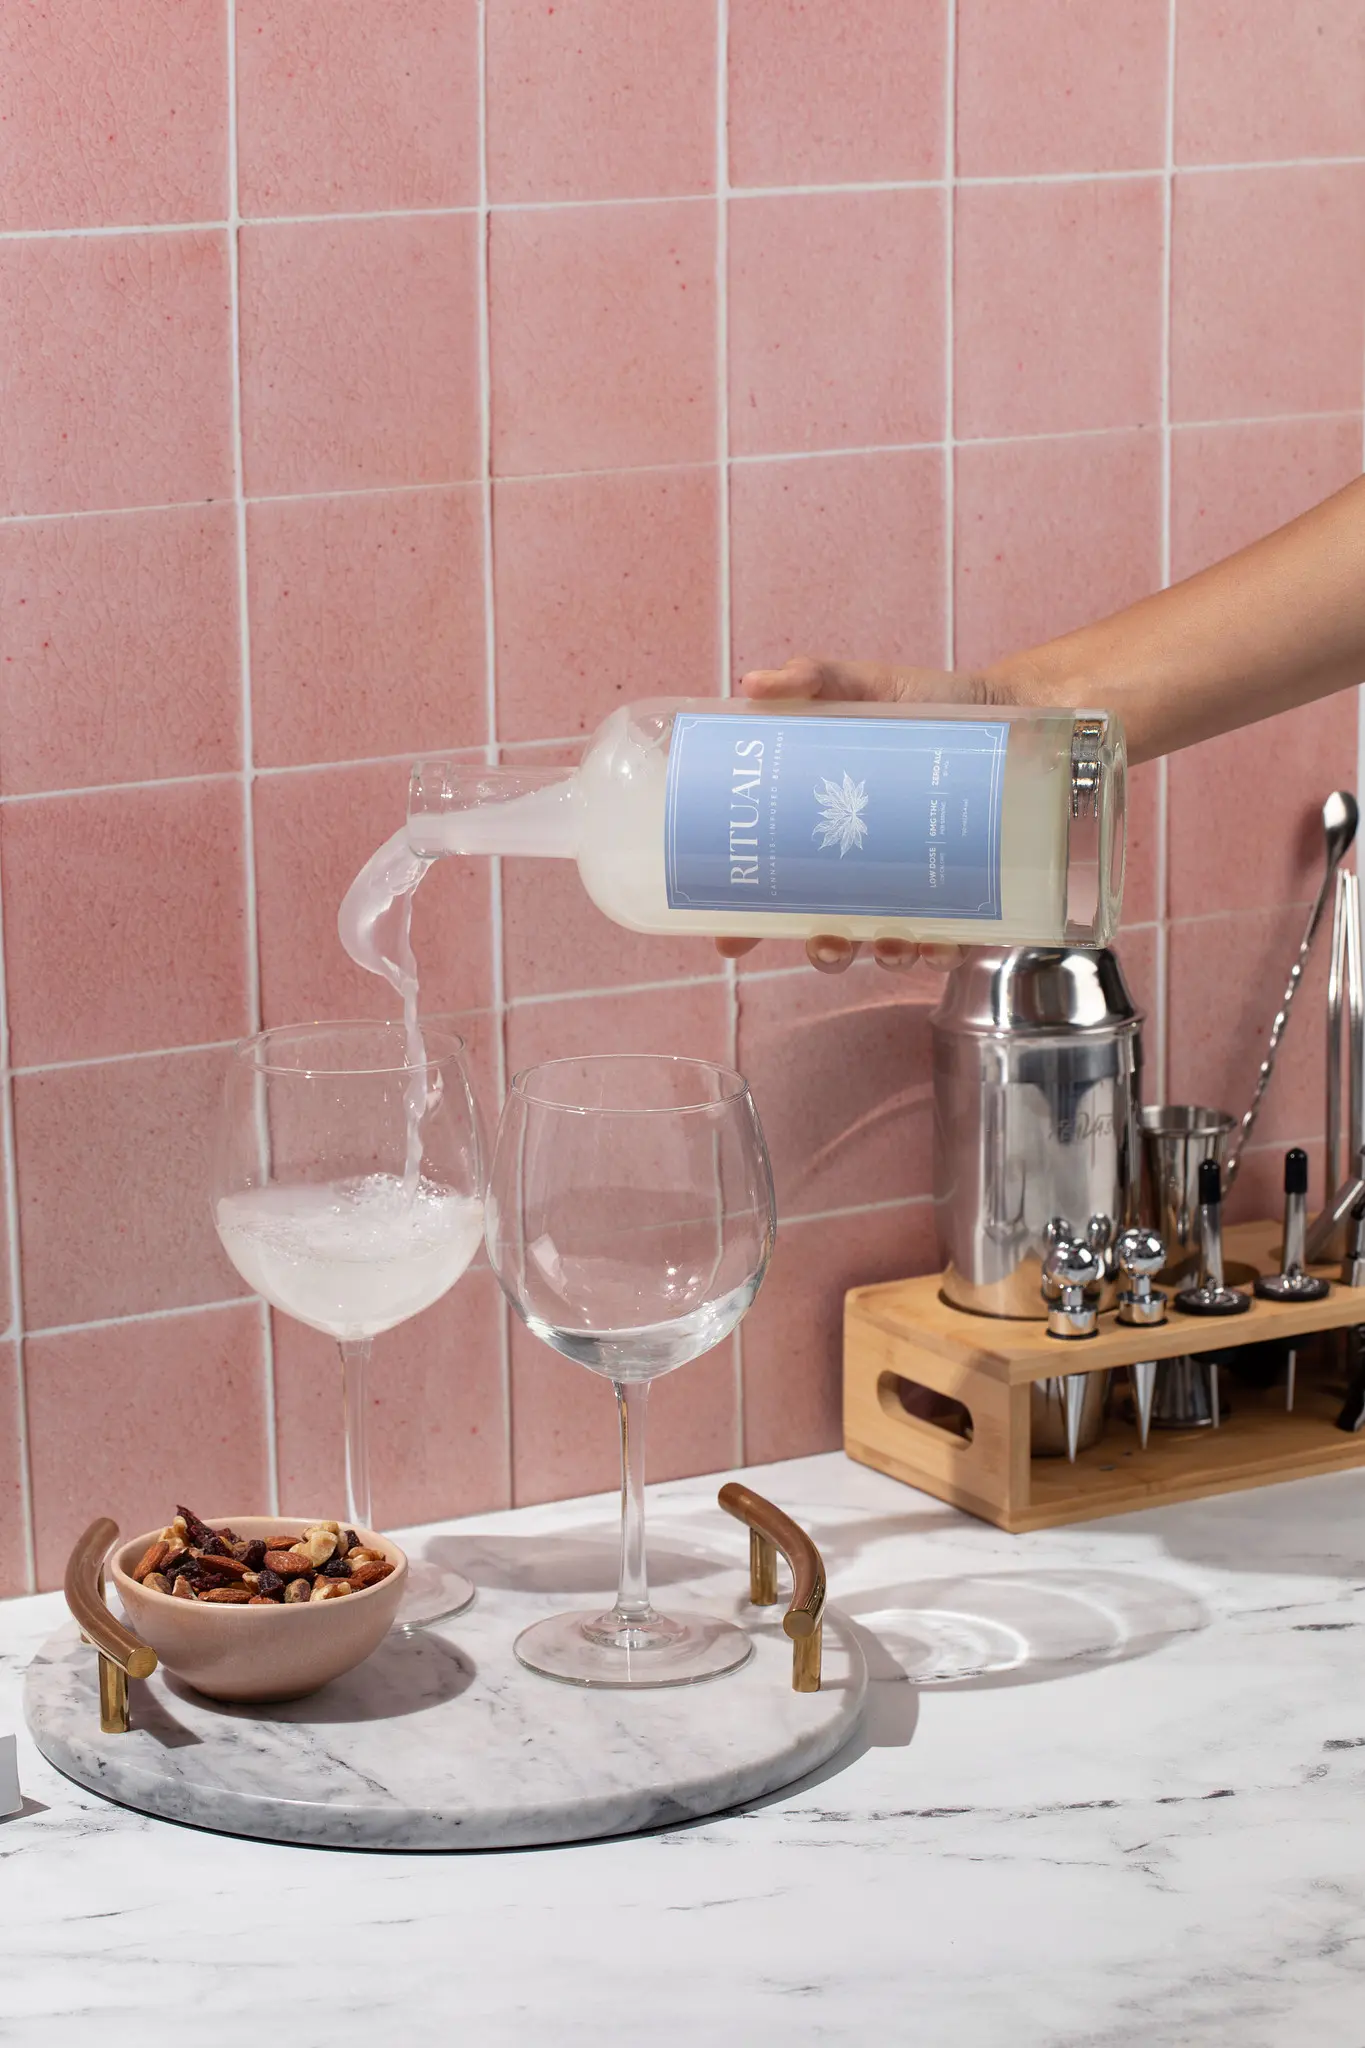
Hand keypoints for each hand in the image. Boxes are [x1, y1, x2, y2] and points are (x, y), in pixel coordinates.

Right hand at [716, 657, 1010, 974]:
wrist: (1010, 711)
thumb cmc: (927, 705)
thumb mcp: (866, 685)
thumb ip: (813, 680)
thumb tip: (755, 683)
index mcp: (823, 830)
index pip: (774, 887)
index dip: (746, 920)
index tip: (729, 939)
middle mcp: (862, 869)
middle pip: (826, 930)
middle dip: (821, 949)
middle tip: (823, 940)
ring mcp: (914, 888)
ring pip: (885, 946)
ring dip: (881, 957)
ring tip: (889, 943)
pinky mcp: (966, 895)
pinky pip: (947, 942)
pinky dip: (939, 952)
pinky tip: (940, 943)